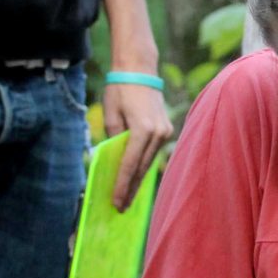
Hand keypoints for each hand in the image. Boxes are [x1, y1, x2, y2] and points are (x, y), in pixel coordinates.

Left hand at [102, 81, 172, 210]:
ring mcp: (165, 132)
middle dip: (130, 188)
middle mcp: (158, 133)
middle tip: (121, 207)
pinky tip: (136, 178)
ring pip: (149, 162)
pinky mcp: (167, 130)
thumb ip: (114, 140)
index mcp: (142, 130)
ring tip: (128, 197)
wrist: (139, 69)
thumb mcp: (110, 115)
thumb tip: (117, 160)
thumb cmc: (119, 89)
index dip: (122, 186)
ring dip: (138, 179)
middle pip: (142, 168)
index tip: (115, 202)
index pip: (130, 165)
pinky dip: (144, 165)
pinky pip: (153, 153)